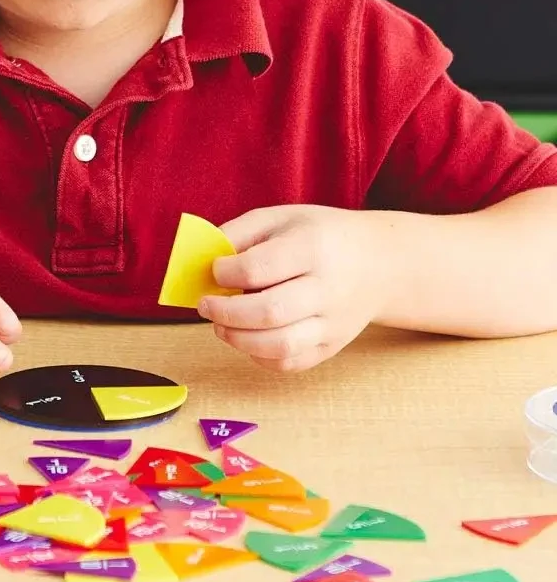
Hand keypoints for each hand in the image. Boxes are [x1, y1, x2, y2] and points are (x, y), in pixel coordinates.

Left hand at [198, 205, 389, 371]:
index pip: (257, 268)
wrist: (378, 262)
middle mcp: (327, 289)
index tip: (214, 269)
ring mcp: (333, 323)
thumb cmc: (318, 236)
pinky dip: (259, 356)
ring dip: (238, 340)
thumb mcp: (280, 218)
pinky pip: (290, 363)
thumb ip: (238, 233)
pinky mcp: (332, 346)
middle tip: (205, 305)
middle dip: (225, 312)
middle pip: (268, 312)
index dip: (224, 272)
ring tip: (220, 326)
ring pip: (280, 346)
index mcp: (312, 248)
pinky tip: (247, 338)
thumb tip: (202, 260)